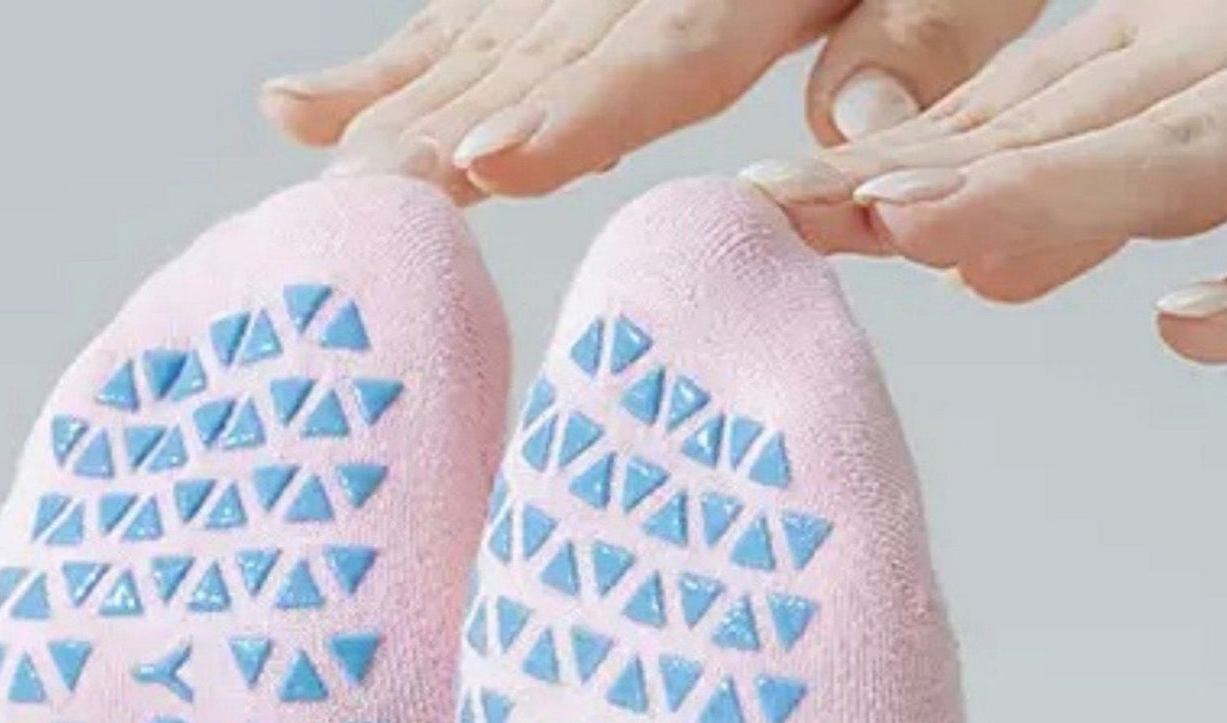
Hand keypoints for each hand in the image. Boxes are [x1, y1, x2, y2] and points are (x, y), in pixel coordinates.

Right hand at [260, 0, 1042, 205]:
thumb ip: (915, 43)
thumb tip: (863, 139)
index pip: (653, 49)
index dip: (572, 110)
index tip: (490, 160)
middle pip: (537, 50)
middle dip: (442, 124)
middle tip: (360, 200)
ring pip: (484, 36)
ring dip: (396, 101)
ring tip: (310, 158)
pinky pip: (473, 13)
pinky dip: (399, 62)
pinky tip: (310, 102)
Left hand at [745, 0, 1226, 360]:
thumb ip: (1116, 175)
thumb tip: (979, 272)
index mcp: (1193, 48)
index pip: (1015, 114)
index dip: (885, 163)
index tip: (755, 217)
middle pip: (1062, 125)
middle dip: (914, 177)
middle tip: (777, 222)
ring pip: (1184, 149)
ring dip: (1045, 197)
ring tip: (916, 236)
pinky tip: (1191, 334)